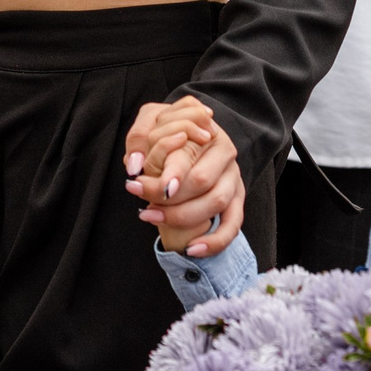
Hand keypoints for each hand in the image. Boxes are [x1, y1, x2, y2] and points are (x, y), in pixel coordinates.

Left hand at [124, 96, 243, 256]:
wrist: (192, 139)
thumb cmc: (168, 130)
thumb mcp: (151, 120)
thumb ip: (140, 137)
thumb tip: (134, 165)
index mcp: (207, 131)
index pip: (187, 154)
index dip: (167, 172)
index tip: (138, 183)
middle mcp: (225, 154)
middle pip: (201, 181)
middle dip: (167, 199)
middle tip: (141, 206)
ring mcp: (234, 177)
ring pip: (217, 202)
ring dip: (182, 216)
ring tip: (151, 218)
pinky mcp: (237, 199)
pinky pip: (232, 225)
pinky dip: (215, 241)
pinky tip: (191, 249)